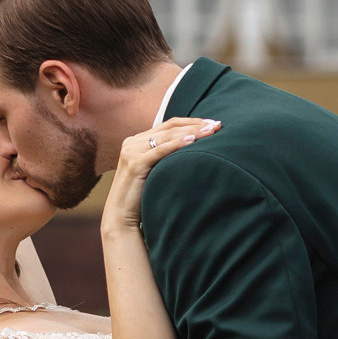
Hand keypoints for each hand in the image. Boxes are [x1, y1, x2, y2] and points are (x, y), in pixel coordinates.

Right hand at [102, 118, 218, 236]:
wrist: (121, 216)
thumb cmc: (141, 197)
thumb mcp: (153, 171)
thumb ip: (164, 158)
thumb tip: (192, 151)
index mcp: (136, 141)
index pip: (167, 126)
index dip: (190, 122)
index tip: (211, 124)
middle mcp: (132, 142)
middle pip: (169, 128)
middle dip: (195, 125)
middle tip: (216, 125)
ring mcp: (131, 152)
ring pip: (167, 136)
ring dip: (191, 132)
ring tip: (210, 131)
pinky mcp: (134, 163)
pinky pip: (160, 150)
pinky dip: (177, 144)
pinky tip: (192, 141)